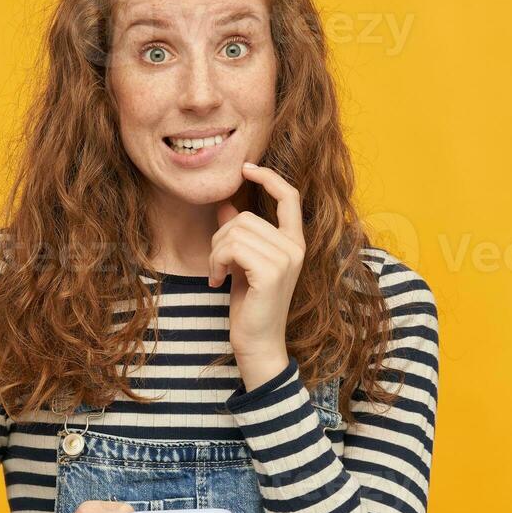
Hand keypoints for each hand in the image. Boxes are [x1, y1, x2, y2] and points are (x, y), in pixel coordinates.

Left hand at [211, 162, 303, 385]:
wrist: (258, 343)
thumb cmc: (250, 306)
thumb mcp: (243, 263)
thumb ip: (239, 234)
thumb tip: (226, 205)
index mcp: (294, 243)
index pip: (289, 196)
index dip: (268, 177)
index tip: (245, 169)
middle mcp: (295, 248)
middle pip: (246, 217)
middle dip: (221, 238)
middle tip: (217, 265)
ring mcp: (286, 259)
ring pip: (236, 232)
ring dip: (216, 253)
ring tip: (218, 275)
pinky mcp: (271, 272)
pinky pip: (233, 247)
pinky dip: (217, 262)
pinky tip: (217, 282)